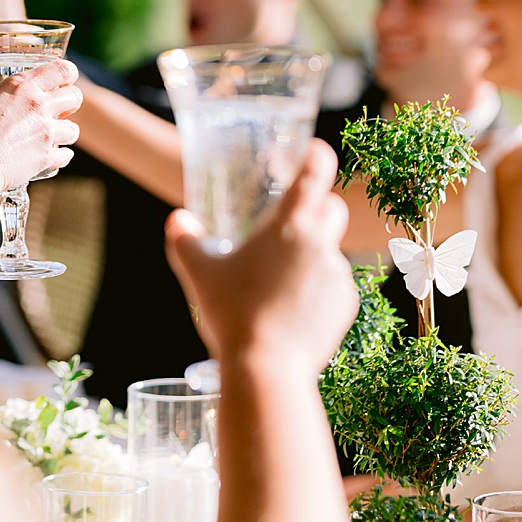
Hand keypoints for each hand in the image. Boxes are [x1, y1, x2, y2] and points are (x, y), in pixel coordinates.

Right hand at [0, 60, 81, 193]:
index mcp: (20, 86)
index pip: (63, 69)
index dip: (67, 74)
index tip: (62, 80)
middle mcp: (38, 105)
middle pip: (75, 96)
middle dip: (69, 102)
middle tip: (57, 109)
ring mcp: (45, 133)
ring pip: (74, 129)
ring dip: (65, 132)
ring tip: (52, 136)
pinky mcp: (45, 157)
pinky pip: (65, 155)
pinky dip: (59, 157)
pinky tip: (49, 158)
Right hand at [165, 139, 356, 372]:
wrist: (267, 369)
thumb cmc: (232, 313)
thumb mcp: (198, 274)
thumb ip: (185, 240)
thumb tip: (177, 221)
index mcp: (290, 226)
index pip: (316, 172)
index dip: (316, 156)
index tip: (311, 153)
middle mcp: (321, 245)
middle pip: (334, 206)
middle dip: (317, 208)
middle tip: (288, 225)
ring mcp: (338, 277)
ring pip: (329, 252)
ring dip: (310, 258)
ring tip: (277, 283)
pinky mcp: (345, 306)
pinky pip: (333, 288)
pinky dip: (316, 292)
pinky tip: (289, 311)